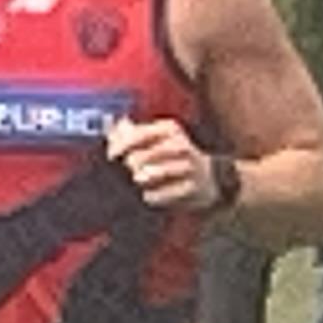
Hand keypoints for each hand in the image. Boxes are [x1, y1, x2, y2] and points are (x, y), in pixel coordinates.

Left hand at [104, 114, 224, 210]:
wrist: (211, 178)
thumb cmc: (175, 158)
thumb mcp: (157, 139)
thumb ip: (133, 133)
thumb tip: (114, 125)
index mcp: (169, 129)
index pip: (139, 134)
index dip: (121, 146)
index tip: (110, 157)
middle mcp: (180, 145)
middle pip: (145, 155)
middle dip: (131, 165)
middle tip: (126, 172)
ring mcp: (188, 167)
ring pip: (158, 172)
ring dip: (143, 179)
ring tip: (138, 182)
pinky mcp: (192, 187)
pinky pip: (167, 193)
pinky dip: (154, 196)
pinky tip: (147, 196)